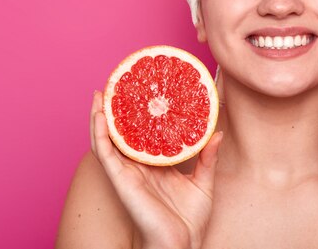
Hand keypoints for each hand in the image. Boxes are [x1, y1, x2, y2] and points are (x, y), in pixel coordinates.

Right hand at [90, 91, 221, 248]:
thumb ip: (207, 157)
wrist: (182, 245)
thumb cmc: (189, 220)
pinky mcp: (122, 181)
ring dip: (101, 116)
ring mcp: (128, 173)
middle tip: (116, 85)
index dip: (138, 115)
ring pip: (108, 140)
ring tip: (100, 93)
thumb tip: (218, 134)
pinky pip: (106, 154)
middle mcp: (137, 167)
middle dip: (116, 111)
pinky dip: (100, 134)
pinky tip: (100, 115)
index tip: (140, 92)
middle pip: (121, 134)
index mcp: (155, 166)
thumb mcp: (203, 182)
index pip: (142, 135)